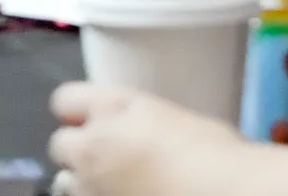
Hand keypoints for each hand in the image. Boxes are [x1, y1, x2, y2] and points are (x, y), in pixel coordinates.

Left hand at [49, 80, 247, 194]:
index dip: (78, 112)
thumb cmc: (219, 155)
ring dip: (87, 183)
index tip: (93, 121)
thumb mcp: (177, 120)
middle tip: (107, 160)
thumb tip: (143, 134)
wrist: (227, 192)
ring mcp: (93, 185)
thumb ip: (145, 121)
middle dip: (79, 151)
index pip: (65, 99)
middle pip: (59, 144)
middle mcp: (95, 142)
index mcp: (116, 106)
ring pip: (68, 183)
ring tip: (119, 185)